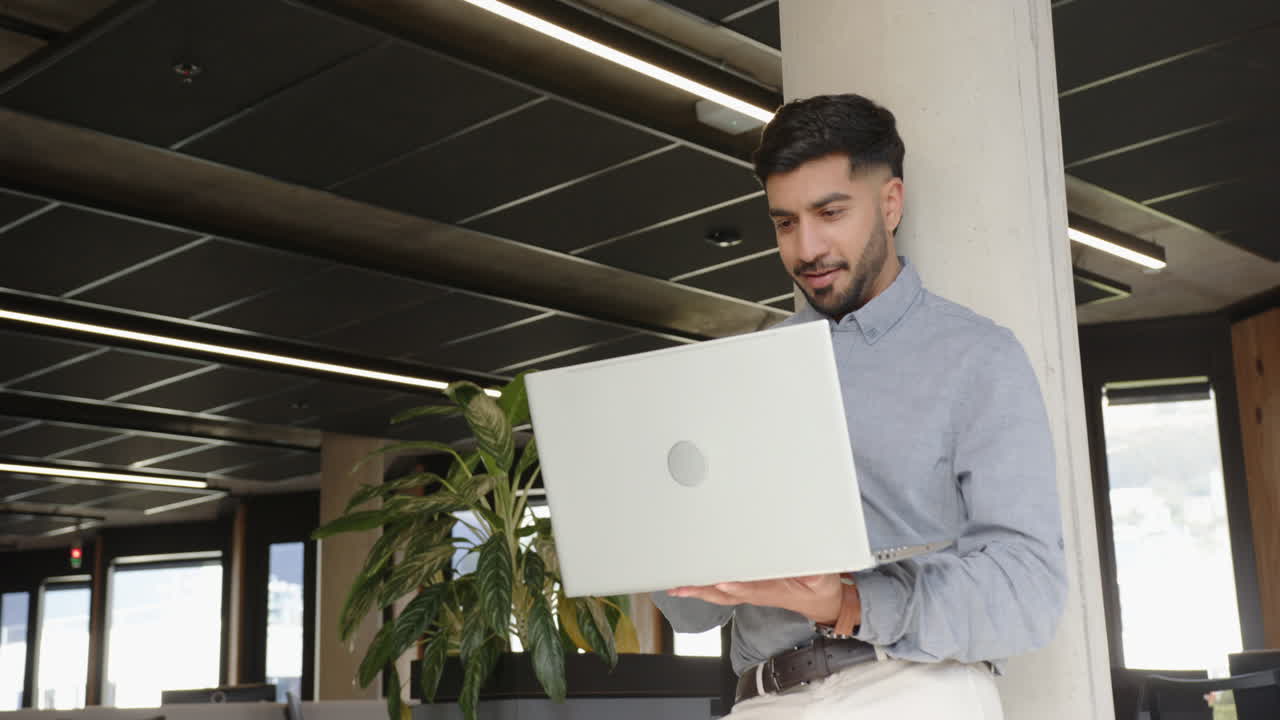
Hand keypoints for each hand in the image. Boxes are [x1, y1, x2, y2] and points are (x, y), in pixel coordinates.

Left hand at [668, 574, 851, 625]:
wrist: (821, 600)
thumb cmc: (818, 586)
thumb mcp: (822, 577)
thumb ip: (812, 570)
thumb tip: (802, 563)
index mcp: (774, 589)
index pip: (751, 587)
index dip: (736, 585)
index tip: (722, 582)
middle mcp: (756, 592)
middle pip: (725, 591)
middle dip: (703, 587)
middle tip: (682, 583)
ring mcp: (750, 591)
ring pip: (718, 592)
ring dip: (697, 588)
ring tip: (676, 584)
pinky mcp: (747, 588)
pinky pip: (720, 589)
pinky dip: (703, 585)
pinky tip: (688, 583)